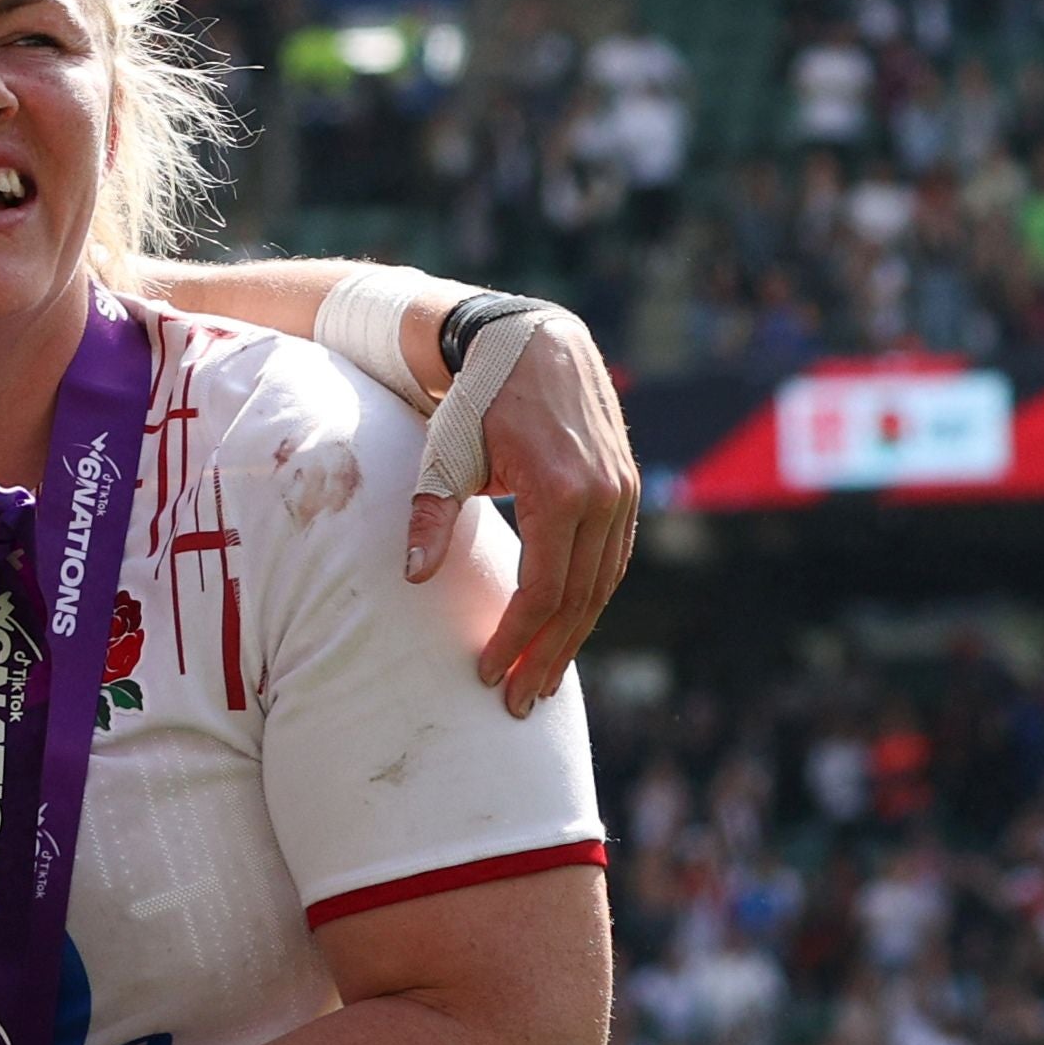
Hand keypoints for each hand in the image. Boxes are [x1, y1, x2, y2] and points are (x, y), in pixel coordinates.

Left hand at [406, 311, 634, 719]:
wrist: (532, 343)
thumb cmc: (477, 401)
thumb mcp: (443, 455)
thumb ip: (431, 517)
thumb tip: (416, 579)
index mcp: (561, 493)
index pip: (543, 590)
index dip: (516, 638)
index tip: (488, 672)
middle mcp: (604, 497)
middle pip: (579, 599)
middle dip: (548, 655)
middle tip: (519, 702)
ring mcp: (624, 493)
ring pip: (603, 585)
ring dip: (574, 636)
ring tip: (543, 679)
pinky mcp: (627, 489)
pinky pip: (613, 560)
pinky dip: (590, 599)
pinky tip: (566, 628)